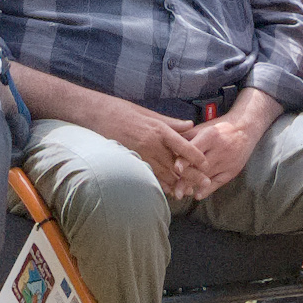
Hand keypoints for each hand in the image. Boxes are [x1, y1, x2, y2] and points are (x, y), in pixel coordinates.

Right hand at [76, 95, 194, 196]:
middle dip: (192, 175)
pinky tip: (169, 191)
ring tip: (190, 191)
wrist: (95, 115)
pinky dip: (160, 184)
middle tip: (205, 184)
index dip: (196, 157)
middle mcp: (152, 144)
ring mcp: (140, 154)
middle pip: (177, 164)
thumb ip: (171, 122)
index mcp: (159, 129)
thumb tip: (190, 125)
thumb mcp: (148, 112)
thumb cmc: (122, 110)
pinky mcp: (130, 161)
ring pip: (164, 174)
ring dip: (178, 184)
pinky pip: (149, 176)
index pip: (183, 146)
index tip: (207, 164)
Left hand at [175, 94, 273, 201]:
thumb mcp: (204, 128)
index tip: (175, 169)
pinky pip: (219, 182)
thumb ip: (186, 136)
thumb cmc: (219, 128)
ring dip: (194, 186)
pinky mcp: (233, 170)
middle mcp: (220, 149)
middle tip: (174, 191)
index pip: (196, 149)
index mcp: (210, 135)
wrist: (245, 129)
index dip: (185, 159)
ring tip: (180, 194)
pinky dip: (208, 189)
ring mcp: (227, 161)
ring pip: (208, 176)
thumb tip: (167, 143)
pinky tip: (198, 195)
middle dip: (187, 179)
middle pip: (201, 167)